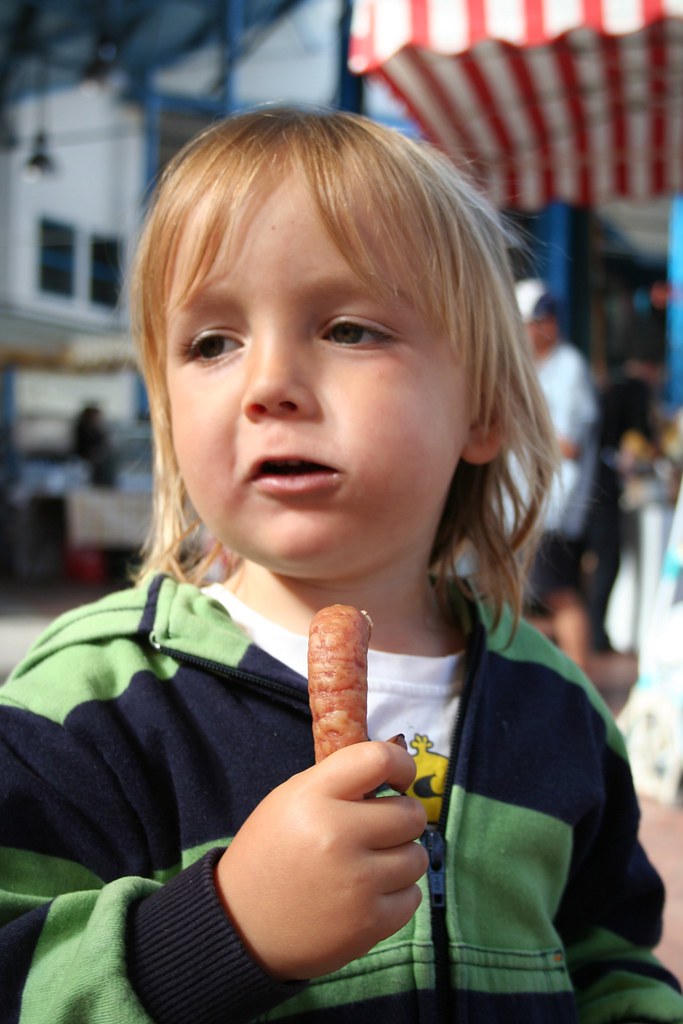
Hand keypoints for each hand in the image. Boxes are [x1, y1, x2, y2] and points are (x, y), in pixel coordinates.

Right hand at [215, 741, 427, 979]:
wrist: (241, 925)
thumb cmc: (270, 853)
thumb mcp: (289, 800)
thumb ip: (337, 782)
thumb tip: (391, 772)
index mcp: (314, 797)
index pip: (379, 759)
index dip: (401, 764)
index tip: (398, 778)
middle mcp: (338, 835)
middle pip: (410, 813)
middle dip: (402, 818)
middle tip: (380, 829)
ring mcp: (357, 882)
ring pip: (416, 856)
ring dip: (401, 857)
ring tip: (372, 863)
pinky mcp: (369, 923)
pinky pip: (413, 896)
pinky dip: (399, 893)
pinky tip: (371, 892)